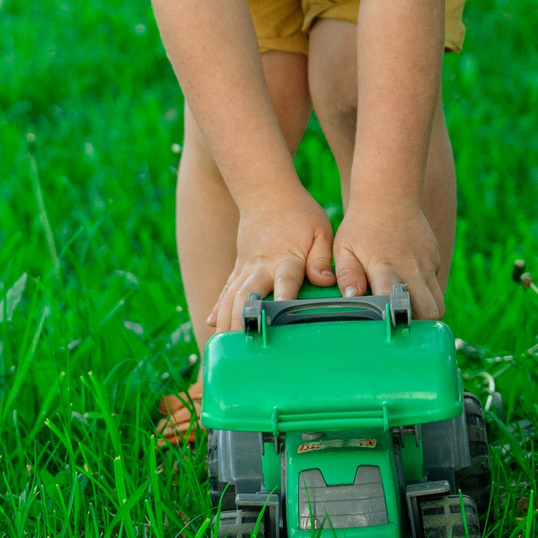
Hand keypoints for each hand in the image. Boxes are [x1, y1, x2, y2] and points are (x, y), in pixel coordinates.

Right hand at [206, 183, 335, 338]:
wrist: (265, 191)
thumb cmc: (299, 213)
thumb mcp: (320, 231)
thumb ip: (321, 258)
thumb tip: (325, 281)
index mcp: (285, 258)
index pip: (284, 284)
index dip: (281, 303)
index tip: (277, 323)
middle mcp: (261, 266)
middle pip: (247, 296)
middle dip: (242, 321)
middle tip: (240, 346)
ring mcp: (246, 267)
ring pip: (232, 297)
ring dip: (226, 320)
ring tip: (222, 345)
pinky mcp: (238, 268)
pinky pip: (226, 291)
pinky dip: (219, 308)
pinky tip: (212, 326)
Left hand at [333, 200, 444, 317]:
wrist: (388, 195)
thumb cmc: (361, 227)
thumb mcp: (345, 249)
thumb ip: (348, 275)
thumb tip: (352, 297)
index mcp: (386, 268)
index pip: (399, 302)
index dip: (397, 319)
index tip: (389, 327)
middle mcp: (412, 268)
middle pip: (431, 311)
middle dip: (419, 323)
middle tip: (400, 323)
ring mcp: (427, 264)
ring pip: (438, 301)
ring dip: (425, 310)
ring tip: (405, 309)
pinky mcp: (434, 258)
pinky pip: (435, 284)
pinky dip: (425, 291)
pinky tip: (408, 285)